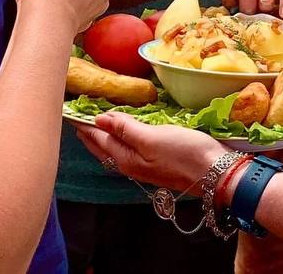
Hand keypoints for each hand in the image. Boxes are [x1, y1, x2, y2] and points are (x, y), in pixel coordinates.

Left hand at [77, 112, 227, 192]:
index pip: (96, 137)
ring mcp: (143, 164)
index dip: (82, 122)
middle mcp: (129, 163)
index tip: (68, 108)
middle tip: (75, 111)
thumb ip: (124, 128)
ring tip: (93, 118)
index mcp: (124, 158)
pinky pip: (128, 146)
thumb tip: (99, 119)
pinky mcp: (155, 161)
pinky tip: (122, 129)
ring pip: (114, 146)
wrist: (215, 172)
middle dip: (87, 130)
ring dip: (102, 133)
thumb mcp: (151, 138)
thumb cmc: (183, 153)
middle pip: (101, 145)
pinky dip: (119, 136)